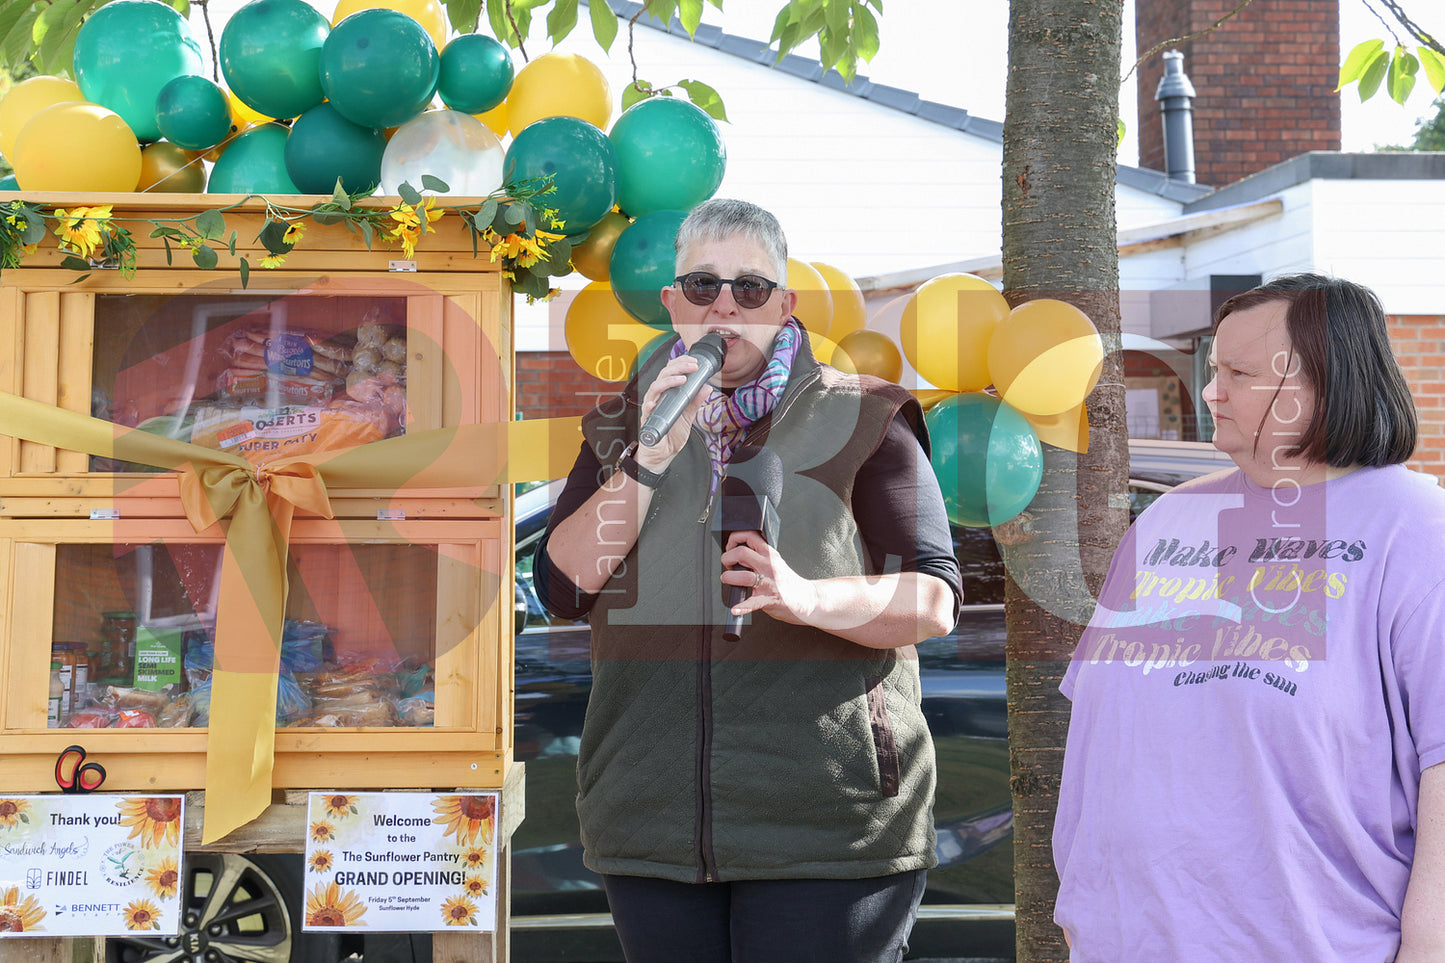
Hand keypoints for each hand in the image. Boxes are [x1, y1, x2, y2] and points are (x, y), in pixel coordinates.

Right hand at [637, 354, 710, 469]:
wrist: (663, 455)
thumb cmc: (671, 434)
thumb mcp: (688, 416)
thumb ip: (695, 402)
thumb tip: (707, 388)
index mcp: (667, 394)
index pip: (670, 372)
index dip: (680, 363)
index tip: (694, 361)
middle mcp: (658, 397)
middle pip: (663, 375)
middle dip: (678, 367)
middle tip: (693, 366)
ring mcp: (651, 408)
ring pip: (655, 388)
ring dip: (668, 381)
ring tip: (682, 379)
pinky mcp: (647, 420)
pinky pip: (646, 409)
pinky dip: (650, 404)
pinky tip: (655, 401)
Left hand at [721, 530, 817, 626]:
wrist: (808, 600)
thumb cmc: (790, 583)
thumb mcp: (777, 563)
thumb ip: (760, 558)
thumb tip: (738, 555)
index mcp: (771, 555)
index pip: (750, 535)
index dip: (734, 539)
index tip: (730, 548)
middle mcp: (769, 566)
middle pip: (742, 553)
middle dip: (727, 558)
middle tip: (728, 565)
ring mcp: (769, 583)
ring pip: (744, 576)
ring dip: (729, 578)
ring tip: (728, 580)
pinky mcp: (769, 600)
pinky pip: (753, 603)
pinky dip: (742, 607)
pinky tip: (735, 609)